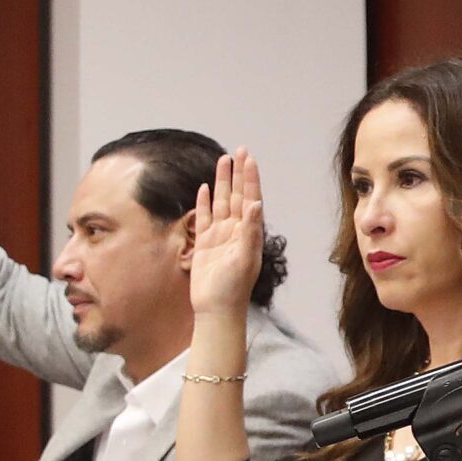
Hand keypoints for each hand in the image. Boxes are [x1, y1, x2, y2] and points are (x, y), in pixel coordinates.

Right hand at [188, 149, 264, 318]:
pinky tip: (206, 188)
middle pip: (237, 195)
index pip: (250, 198)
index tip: (249, 158)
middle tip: (238, 151)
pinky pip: (204, 217)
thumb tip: (257, 204)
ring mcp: (220, 236)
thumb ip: (251, 231)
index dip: (250, 178)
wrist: (216, 309)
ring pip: (221, 202)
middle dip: (238, 173)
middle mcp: (236, 230)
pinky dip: (205, 202)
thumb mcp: (245, 259)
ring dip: (222, 182)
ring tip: (223, 161)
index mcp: (249, 232)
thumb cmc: (233, 288)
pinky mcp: (205, 244)